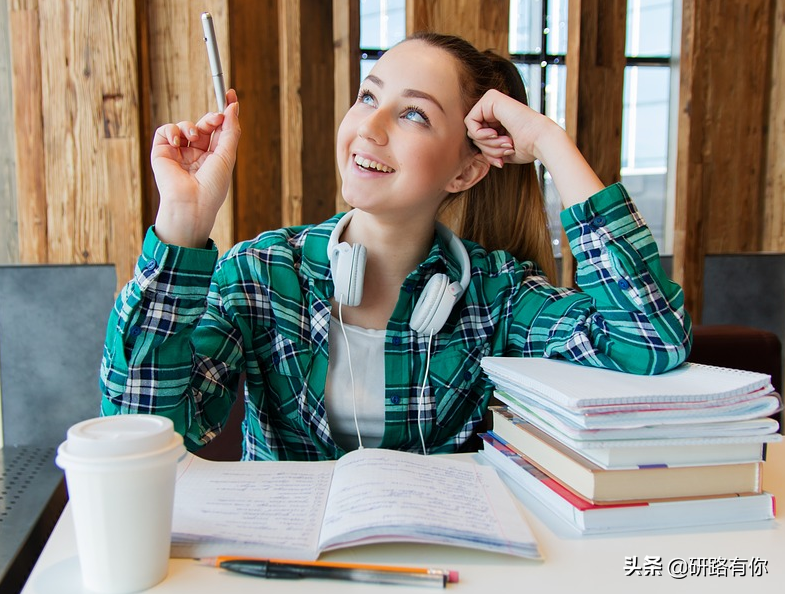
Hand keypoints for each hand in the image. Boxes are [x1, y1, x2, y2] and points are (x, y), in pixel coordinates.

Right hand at [151, 89, 240, 246]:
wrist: (191, 203)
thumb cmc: (212, 186)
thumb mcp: (227, 155)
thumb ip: (231, 130)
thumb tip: (233, 106)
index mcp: (214, 157)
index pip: (219, 129)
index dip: (225, 112)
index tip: (230, 94)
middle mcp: (197, 154)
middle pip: (204, 125)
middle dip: (210, 118)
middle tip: (216, 117)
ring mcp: (179, 153)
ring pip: (185, 126)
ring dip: (192, 126)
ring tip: (194, 136)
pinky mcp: (162, 152)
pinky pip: (166, 130)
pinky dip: (172, 130)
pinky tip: (179, 140)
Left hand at [464, 89, 602, 206]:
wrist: (541, 140)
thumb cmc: (528, 148)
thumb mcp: (502, 152)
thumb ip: (488, 150)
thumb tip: (477, 155)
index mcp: (498, 118)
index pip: (479, 139)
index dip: (487, 153)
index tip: (501, 160)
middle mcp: (494, 107)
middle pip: (474, 135)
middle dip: (487, 149)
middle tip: (506, 150)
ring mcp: (492, 100)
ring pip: (472, 130)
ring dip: (487, 144)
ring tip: (506, 143)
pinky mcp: (490, 98)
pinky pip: (470, 122)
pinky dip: (480, 135)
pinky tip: (495, 135)